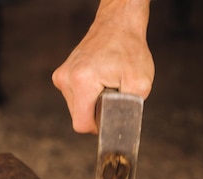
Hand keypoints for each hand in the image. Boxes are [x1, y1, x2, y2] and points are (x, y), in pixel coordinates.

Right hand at [52, 0, 153, 133]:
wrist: (118, 25)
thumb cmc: (130, 50)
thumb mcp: (140, 83)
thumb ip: (130, 109)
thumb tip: (120, 127)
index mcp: (82, 82)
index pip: (82, 125)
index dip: (99, 128)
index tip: (111, 117)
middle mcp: (66, 78)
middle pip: (79, 117)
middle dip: (97, 113)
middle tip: (113, 96)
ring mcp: (62, 75)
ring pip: (77, 108)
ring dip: (93, 104)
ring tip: (108, 86)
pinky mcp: (63, 74)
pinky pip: (76, 97)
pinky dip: (89, 95)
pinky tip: (101, 82)